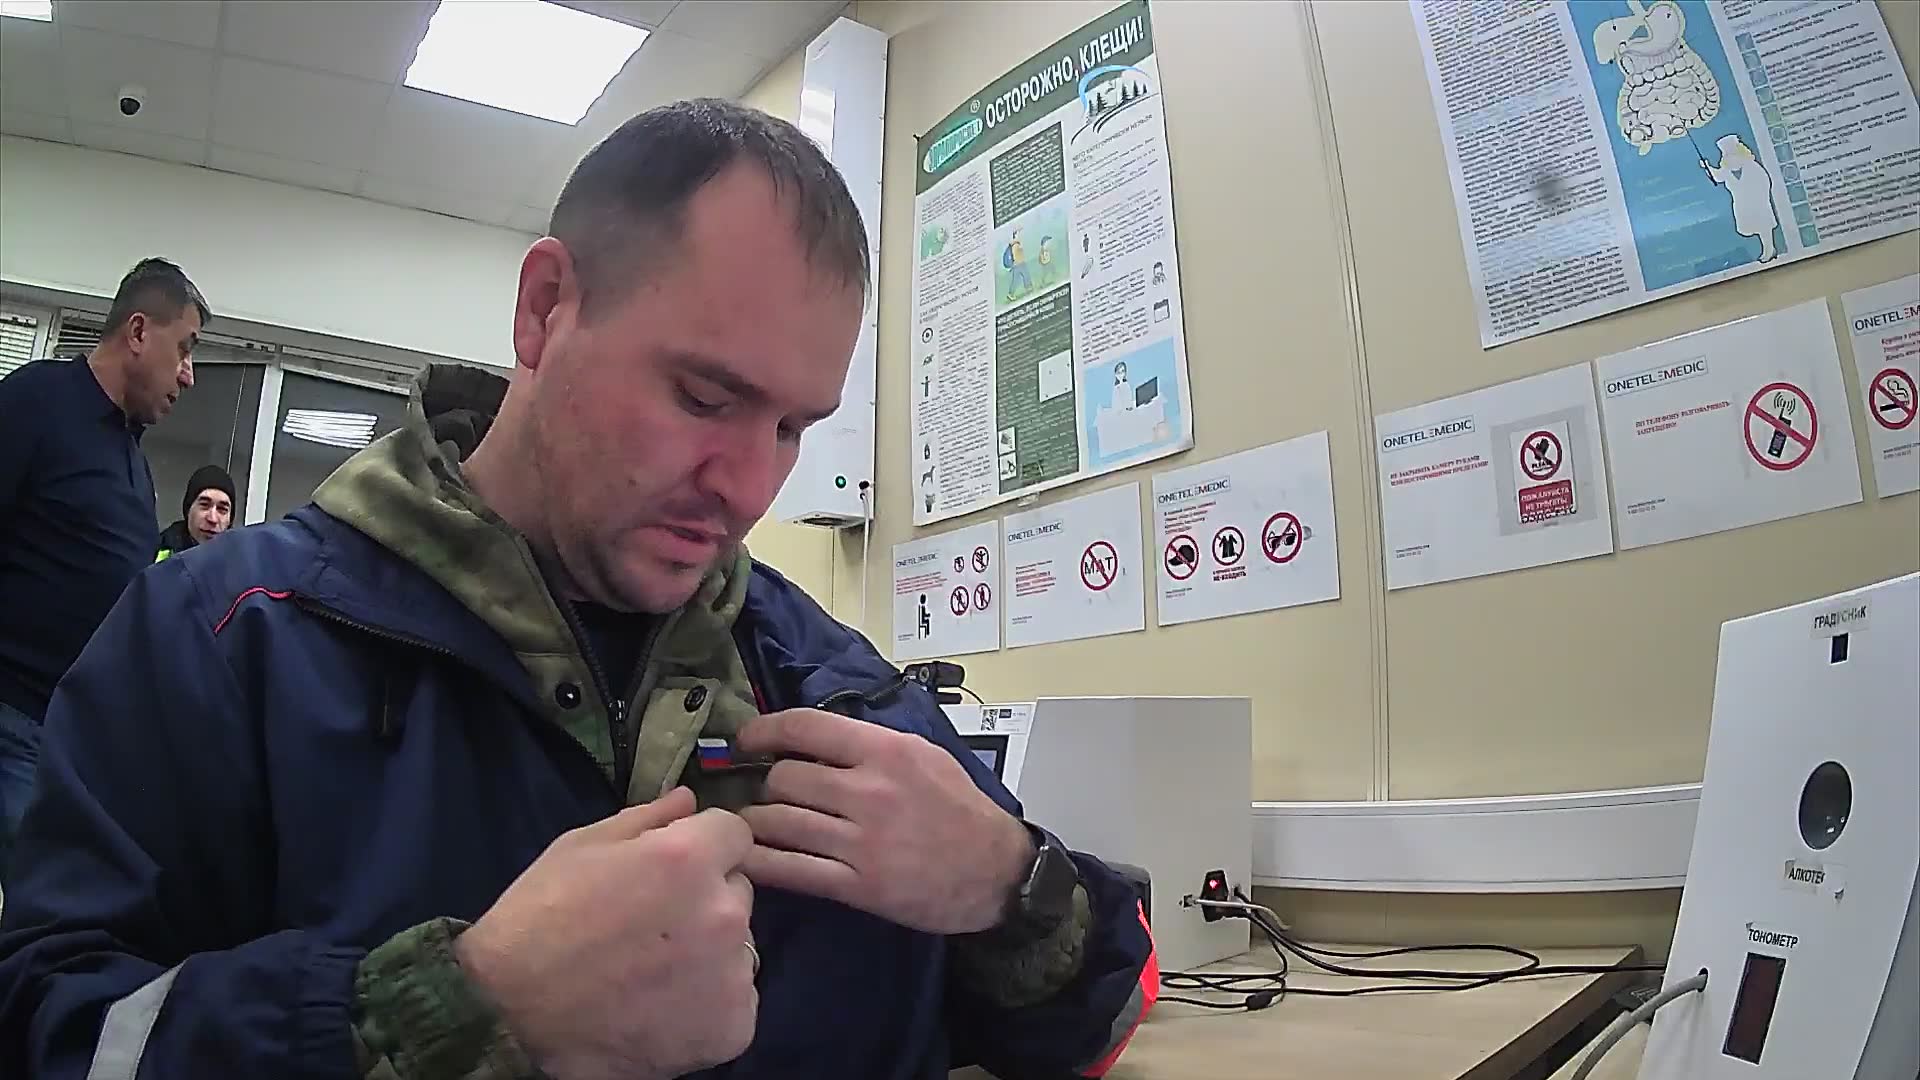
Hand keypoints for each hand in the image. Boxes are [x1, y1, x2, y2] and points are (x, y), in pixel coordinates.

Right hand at [454, 787, 757, 1079]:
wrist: (508, 1012)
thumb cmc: (539, 917)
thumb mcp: (581, 847)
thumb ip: (646, 819)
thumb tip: (688, 800)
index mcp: (690, 859)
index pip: (734, 833)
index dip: (704, 847)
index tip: (675, 868)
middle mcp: (724, 912)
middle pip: (737, 891)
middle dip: (706, 899)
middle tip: (655, 925)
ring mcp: (731, 974)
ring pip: (738, 948)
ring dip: (709, 953)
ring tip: (653, 973)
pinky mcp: (732, 1027)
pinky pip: (736, 1002)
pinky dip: (708, 1006)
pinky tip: (661, 1009)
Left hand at [736, 708, 1034, 934]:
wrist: (997, 872)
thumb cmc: (961, 810)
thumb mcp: (925, 756)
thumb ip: (871, 744)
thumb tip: (814, 736)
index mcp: (887, 752)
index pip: (805, 727)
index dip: (764, 731)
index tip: (748, 740)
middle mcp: (871, 792)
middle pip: (784, 778)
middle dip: (767, 784)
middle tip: (766, 792)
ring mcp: (862, 841)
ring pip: (778, 823)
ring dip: (756, 822)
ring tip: (753, 824)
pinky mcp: (858, 886)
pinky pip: (790, 870)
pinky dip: (761, 862)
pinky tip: (749, 858)